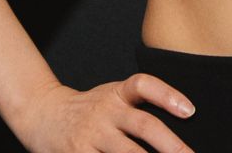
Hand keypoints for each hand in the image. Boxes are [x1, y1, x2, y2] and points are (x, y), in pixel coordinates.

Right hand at [11, 76, 196, 151]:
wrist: (41, 114)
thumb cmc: (87, 109)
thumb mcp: (111, 97)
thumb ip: (137, 107)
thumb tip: (182, 122)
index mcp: (116, 94)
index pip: (143, 85)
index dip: (167, 95)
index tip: (190, 111)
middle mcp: (105, 112)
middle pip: (143, 125)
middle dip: (172, 145)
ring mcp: (90, 136)